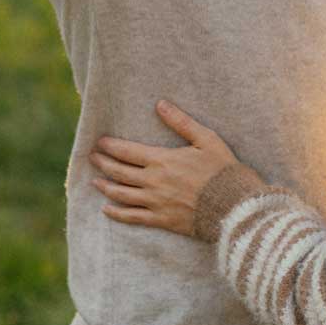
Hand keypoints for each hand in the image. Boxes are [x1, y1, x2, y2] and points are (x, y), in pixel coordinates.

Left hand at [91, 101, 238, 235]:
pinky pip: (132, 217)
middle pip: (119, 172)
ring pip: (121, 194)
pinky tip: (106, 209)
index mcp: (162, 160)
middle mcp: (153, 182)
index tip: (99, 142)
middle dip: (102, 163)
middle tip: (91, 157)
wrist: (233, 206)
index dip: (110, 146)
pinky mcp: (161, 220)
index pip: (127, 151)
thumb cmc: (223, 170)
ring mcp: (155, 203)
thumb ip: (181, 122)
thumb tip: (160, 104)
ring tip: (94, 180)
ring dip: (105, 186)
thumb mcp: (206, 139)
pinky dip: (116, 213)